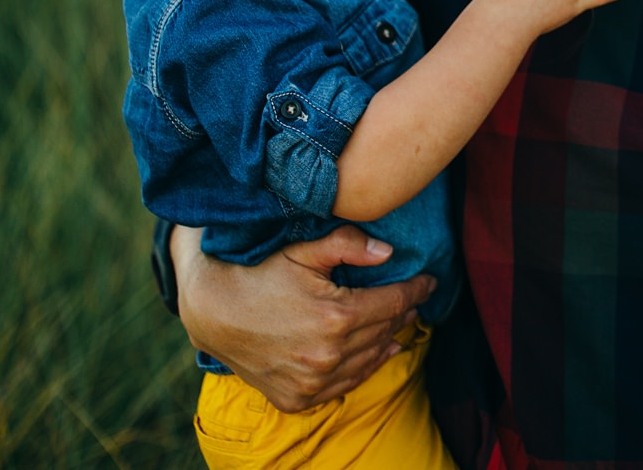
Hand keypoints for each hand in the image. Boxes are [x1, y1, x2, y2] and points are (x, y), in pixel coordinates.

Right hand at [172, 224, 434, 411]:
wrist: (212, 312)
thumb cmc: (258, 274)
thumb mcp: (302, 250)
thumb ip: (348, 245)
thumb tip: (389, 253)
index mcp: (336, 317)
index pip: (395, 303)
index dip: (417, 290)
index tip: (430, 280)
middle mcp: (329, 355)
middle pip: (385, 331)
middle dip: (404, 311)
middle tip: (414, 298)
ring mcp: (313, 381)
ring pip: (370, 360)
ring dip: (389, 339)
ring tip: (402, 323)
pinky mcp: (298, 398)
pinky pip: (345, 385)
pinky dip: (364, 368)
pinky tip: (378, 353)